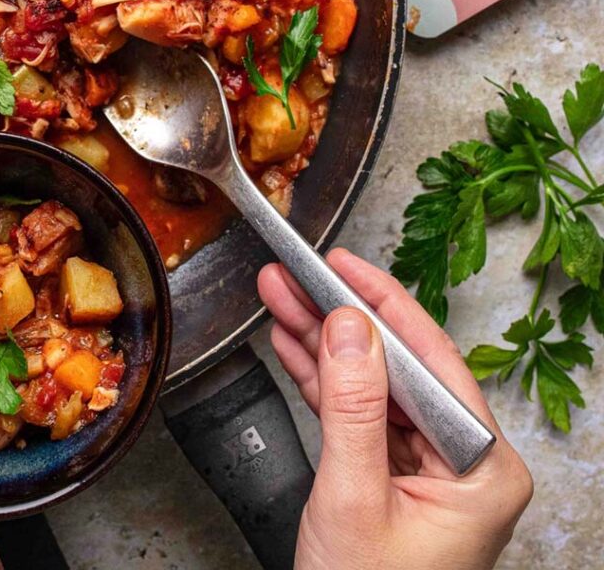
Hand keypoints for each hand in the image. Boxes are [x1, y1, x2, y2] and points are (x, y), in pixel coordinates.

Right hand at [258, 248, 532, 569]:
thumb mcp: (355, 498)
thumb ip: (353, 405)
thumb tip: (349, 324)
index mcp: (483, 468)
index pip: (431, 361)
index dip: (378, 304)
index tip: (338, 265)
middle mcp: (464, 463)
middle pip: (397, 365)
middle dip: (337, 317)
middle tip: (294, 274)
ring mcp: (429, 471)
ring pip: (371, 383)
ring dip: (320, 341)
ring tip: (278, 295)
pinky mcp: (393, 478)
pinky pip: (356, 413)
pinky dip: (320, 380)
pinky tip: (291, 344)